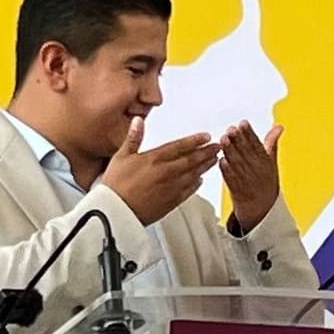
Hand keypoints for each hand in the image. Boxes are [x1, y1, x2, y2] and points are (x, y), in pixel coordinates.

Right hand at [101, 117, 220, 224]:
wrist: (115, 212)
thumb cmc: (115, 186)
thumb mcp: (120, 157)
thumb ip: (133, 138)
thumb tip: (138, 121)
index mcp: (154, 159)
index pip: (180, 146)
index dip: (195, 140)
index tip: (206, 136)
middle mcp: (166, 173)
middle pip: (191, 160)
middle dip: (206, 152)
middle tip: (218, 146)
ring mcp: (170, 188)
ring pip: (193, 174)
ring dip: (205, 166)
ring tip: (215, 159)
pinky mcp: (170, 202)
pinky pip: (188, 191)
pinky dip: (196, 184)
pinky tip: (200, 180)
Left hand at [220, 120, 282, 231]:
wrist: (262, 210)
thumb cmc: (266, 184)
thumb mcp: (272, 163)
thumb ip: (272, 143)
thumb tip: (278, 127)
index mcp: (266, 163)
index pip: (257, 145)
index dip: (250, 134)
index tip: (243, 123)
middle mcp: (257, 171)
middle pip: (246, 153)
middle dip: (238, 140)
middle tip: (231, 129)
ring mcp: (246, 181)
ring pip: (237, 164)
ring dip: (230, 151)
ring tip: (224, 140)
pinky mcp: (236, 190)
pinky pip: (231, 178)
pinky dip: (226, 169)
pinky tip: (221, 160)